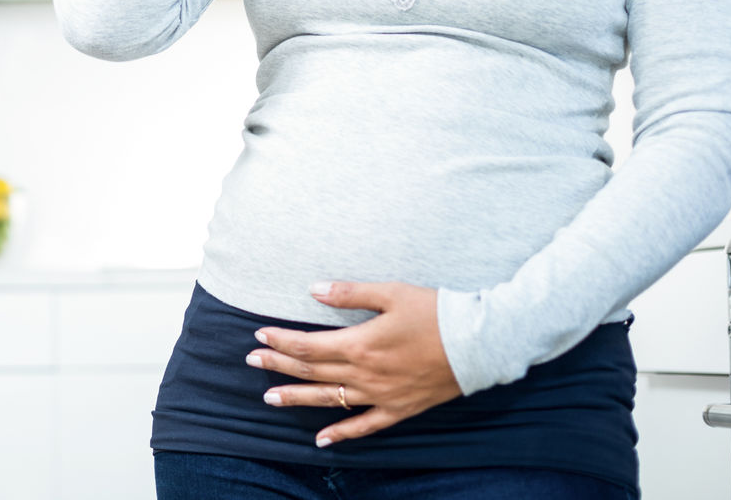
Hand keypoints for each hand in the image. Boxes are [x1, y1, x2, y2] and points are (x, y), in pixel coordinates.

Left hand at [245, 281, 462, 447]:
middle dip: (278, 366)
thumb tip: (313, 289)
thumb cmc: (436, 312)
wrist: (480, 343)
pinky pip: (365, 427)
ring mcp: (381, 395)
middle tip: (251, 361)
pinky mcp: (399, 409)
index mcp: (360, 344)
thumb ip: (349, 293)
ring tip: (269, 397)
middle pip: (312, 372)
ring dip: (297, 398)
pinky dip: (342, 434)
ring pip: (329, 400)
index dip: (280, 341)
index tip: (259, 335)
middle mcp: (365, 374)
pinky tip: (321, 441)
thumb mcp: (391, 293)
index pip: (308, 346)